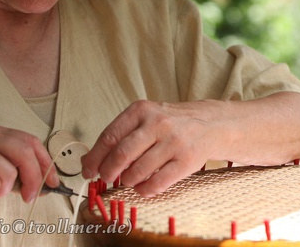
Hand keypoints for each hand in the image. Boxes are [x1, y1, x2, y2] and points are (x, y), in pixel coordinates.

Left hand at [81, 100, 217, 196]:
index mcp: (142, 110)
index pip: (110, 136)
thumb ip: (119, 135)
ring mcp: (173, 142)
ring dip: (127, 181)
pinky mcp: (186, 161)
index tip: (88, 170)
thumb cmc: (171, 123)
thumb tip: (88, 159)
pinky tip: (142, 188)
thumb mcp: (145, 118)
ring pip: (137, 171)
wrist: (211, 124)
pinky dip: (144, 190)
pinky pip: (157, 183)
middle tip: (106, 178)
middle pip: (121, 155)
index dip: (95, 157)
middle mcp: (158, 123)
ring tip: (129, 180)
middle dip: (108, 172)